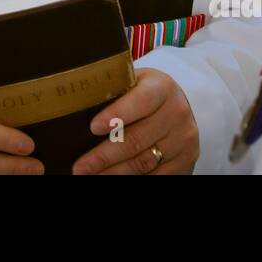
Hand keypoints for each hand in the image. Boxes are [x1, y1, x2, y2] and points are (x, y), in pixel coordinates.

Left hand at [72, 68, 198, 174]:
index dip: (116, 114)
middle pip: (137, 139)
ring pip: (143, 162)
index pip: (140, 101)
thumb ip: (114, 90)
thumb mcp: (133, 82)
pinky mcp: (186, 159)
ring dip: (114, 173)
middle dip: (104, 156)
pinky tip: (114, 177)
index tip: (93, 127)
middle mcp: (176, 112)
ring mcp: (183, 138)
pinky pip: (156, 176)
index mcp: (161, 87)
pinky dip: (132, 179)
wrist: (177, 106)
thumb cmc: (144, 93)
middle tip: (80, 167)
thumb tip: (75, 105)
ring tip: (91, 176)